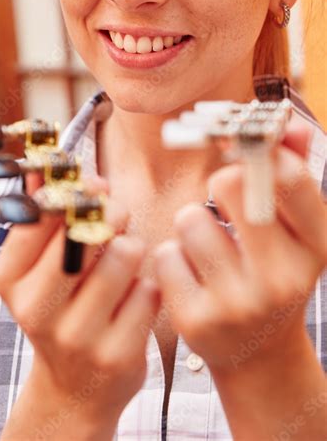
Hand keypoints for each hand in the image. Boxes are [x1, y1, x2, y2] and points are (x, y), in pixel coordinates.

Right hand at [0, 174, 158, 439]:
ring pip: (125, 254)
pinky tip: (136, 294)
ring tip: (127, 258)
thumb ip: (42, 216)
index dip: (76, 191)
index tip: (92, 185)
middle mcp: (36, 310)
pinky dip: (149, 282)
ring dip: (133, 247)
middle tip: (117, 214)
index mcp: (10, 280)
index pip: (42, 214)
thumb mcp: (37, 268)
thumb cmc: (59, 309)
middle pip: (86, 231)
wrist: (75, 389)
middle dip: (110, 212)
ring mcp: (77, 337)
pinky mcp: (118, 355)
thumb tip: (44, 168)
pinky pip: (149, 289)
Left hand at [154, 115, 326, 373]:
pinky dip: (174, 258)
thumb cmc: (274, 272)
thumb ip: (295, 172)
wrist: (258, 353)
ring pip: (189, 218)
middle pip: (228, 184)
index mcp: (315, 247)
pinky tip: (193, 277)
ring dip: (193, 225)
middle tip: (225, 200)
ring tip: (211, 251)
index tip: (242, 147)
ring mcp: (239, 303)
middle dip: (220, 184)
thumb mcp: (297, 231)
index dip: (258, 150)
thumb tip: (291, 124)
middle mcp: (283, 278)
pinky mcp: (197, 320)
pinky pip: (166, 254)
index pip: (289, 176)